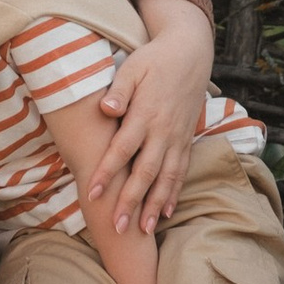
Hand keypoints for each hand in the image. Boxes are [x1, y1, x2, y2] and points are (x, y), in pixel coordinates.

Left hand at [85, 0, 211, 235]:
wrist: (190, 53)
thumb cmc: (154, 59)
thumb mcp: (133, 67)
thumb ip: (119, 90)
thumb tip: (106, 109)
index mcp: (145, 113)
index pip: (122, 149)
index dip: (107, 172)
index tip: (92, 192)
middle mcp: (163, 131)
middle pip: (145, 172)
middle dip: (131, 201)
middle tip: (118, 227)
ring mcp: (177, 137)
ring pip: (166, 178)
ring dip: (154, 205)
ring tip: (143, 230)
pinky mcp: (186, 139)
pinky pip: (181, 171)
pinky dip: (173, 193)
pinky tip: (165, 212)